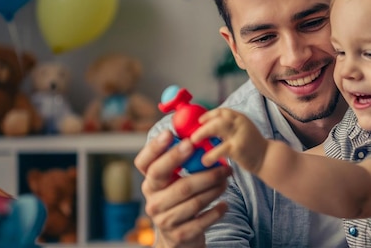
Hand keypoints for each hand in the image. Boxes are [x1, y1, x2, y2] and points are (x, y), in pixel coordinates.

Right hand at [134, 131, 231, 247]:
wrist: (179, 237)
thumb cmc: (180, 201)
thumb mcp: (174, 182)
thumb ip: (181, 162)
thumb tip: (197, 133)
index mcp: (150, 183)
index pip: (144, 164)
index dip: (154, 148)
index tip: (170, 134)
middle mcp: (153, 201)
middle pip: (175, 183)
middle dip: (196, 168)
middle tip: (213, 157)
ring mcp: (164, 220)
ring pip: (192, 201)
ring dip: (213, 187)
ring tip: (226, 178)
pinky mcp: (180, 235)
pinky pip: (201, 220)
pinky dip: (216, 211)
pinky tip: (224, 204)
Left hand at [193, 108, 268, 172]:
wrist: (268, 158)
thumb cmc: (252, 147)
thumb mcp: (242, 132)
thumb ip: (229, 129)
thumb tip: (208, 130)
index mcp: (240, 118)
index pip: (222, 111)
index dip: (209, 115)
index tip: (200, 121)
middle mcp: (239, 123)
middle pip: (217, 117)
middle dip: (203, 124)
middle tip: (193, 134)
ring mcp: (239, 134)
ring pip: (217, 127)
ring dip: (202, 133)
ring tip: (193, 142)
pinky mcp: (238, 148)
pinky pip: (220, 149)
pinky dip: (210, 155)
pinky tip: (205, 161)